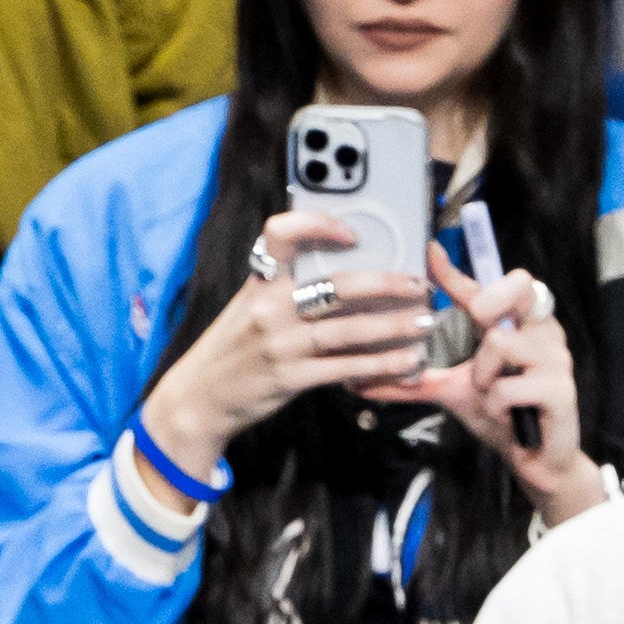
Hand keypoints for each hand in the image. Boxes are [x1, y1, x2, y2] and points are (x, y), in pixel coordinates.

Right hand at [134, 208, 443, 490]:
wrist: (198, 399)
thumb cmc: (232, 349)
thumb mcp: (248, 307)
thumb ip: (286, 288)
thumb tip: (346, 271)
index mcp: (259, 282)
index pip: (282, 233)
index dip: (317, 224)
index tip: (351, 232)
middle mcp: (269, 308)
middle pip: (337, 285)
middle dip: (387, 283)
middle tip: (418, 284)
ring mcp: (280, 344)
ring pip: (349, 330)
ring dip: (395, 326)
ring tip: (425, 322)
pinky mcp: (290, 378)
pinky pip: (345, 368)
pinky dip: (381, 365)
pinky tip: (406, 362)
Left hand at [368, 242, 598, 520]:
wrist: (533, 461)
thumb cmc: (498, 415)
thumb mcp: (450, 391)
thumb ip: (411, 381)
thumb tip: (358, 382)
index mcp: (517, 322)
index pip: (488, 284)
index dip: (459, 268)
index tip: (430, 252)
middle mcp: (542, 328)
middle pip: (517, 286)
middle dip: (489, 302)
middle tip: (480, 327)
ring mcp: (557, 355)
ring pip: (501, 343)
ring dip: (483, 378)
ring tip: (493, 395)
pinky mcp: (561, 387)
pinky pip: (507, 387)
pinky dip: (495, 405)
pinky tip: (507, 413)